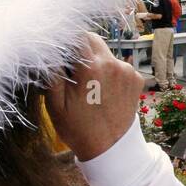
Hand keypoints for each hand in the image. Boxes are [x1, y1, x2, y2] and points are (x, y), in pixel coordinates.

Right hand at [45, 33, 143, 161]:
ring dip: (95, 61)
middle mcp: (113, 64)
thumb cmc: (78, 128)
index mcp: (92, 67)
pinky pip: (118, 66)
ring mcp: (128, 71)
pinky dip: (108, 72)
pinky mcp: (137, 79)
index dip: (65, 40)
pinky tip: (102, 91)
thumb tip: (48, 50)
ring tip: (88, 85)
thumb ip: (51, 71)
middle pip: (93, 40)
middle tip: (71, 70)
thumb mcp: (55, 103)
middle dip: (79, 49)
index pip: (77, 34)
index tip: (59, 53)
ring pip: (105, 53)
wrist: (111, 150)